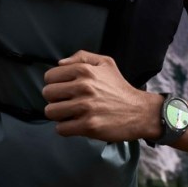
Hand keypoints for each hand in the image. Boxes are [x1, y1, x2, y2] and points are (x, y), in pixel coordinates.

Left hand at [42, 50, 161, 141]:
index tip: (64, 90)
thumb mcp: (105, 63)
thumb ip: (81, 57)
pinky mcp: (88, 126)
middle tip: (67, 102)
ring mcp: (85, 107)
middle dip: (55, 99)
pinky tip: (76, 124)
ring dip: (59, 115)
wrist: (140, 111)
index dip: (54, 84)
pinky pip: (61, 129)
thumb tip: (59, 63)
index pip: (49, 76)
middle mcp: (83, 87)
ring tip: (71, 114)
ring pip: (51, 112)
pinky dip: (66, 128)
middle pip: (47, 94)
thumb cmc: (119, 88)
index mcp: (84, 70)